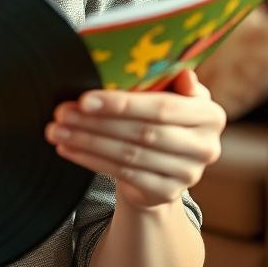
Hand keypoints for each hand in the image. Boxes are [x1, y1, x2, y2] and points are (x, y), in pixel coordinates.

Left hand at [44, 68, 225, 210]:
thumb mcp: (168, 92)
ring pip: (128, 155)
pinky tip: (68, 148)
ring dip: (87, 141)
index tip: (85, 98)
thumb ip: (170, 78)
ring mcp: (188, 174)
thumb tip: (183, 73)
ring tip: (57, 130)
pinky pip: (122, 174)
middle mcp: (206, 146)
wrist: (161, 165)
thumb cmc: (158, 116)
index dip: (123, 103)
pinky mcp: (166, 193)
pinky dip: (90, 160)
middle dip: (97, 122)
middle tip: (62, 113)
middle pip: (143, 132)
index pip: (163, 108)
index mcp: (210, 114)